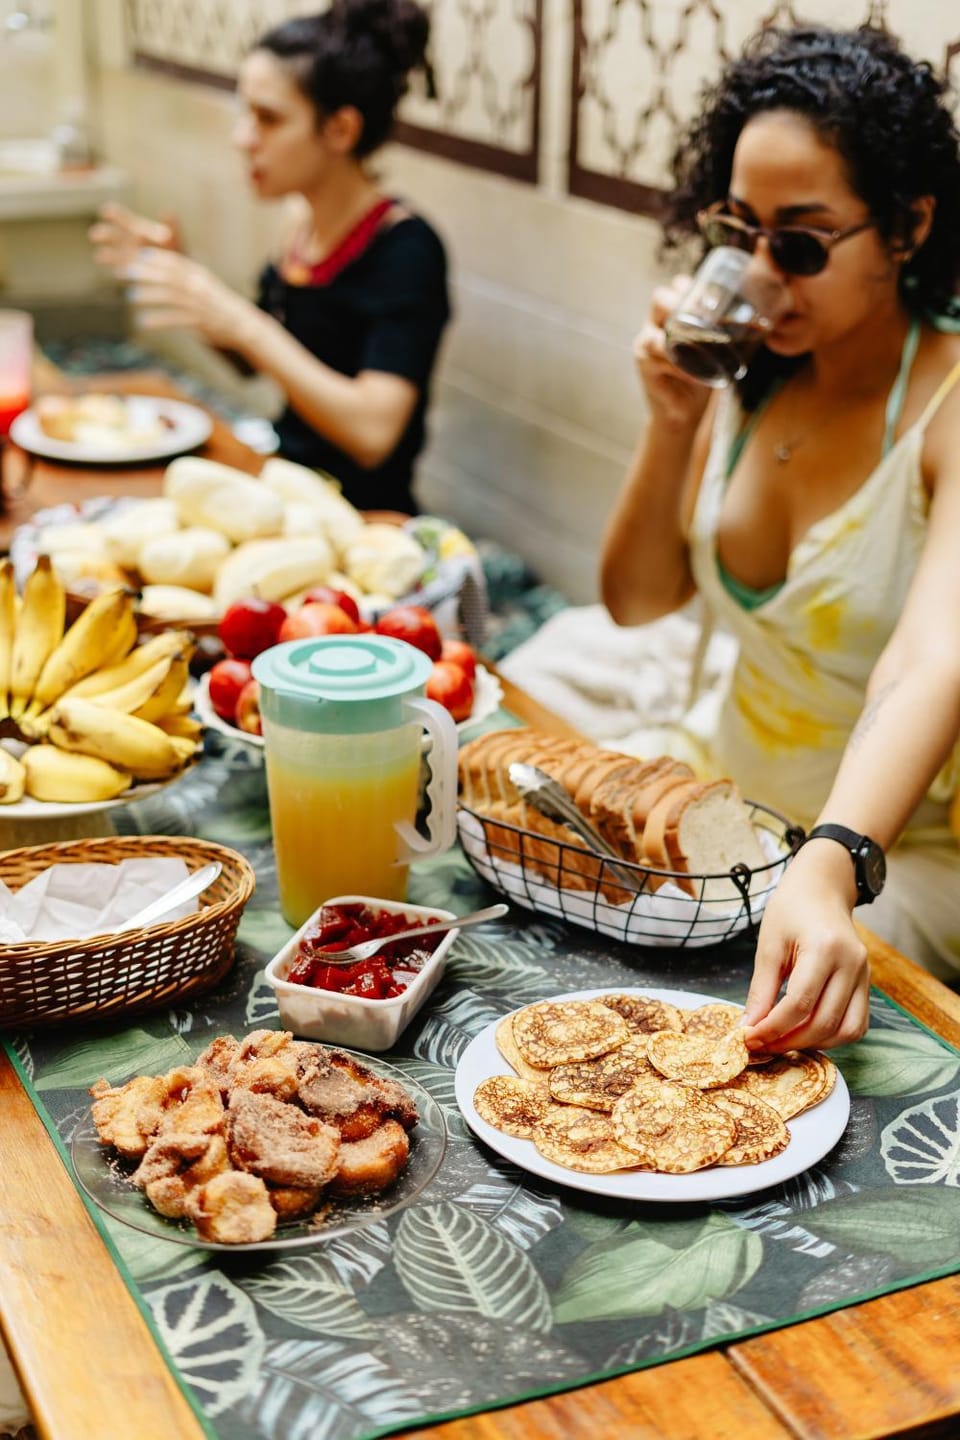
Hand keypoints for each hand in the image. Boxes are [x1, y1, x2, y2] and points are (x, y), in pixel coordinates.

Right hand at [89, 203, 180, 274]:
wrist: (180, 275)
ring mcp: (128, 259)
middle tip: (94, 234)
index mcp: (138, 230)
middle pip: (113, 236)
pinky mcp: (130, 275)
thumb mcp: (176, 239)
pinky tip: (118, 272)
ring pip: (114, 255)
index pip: (123, 219)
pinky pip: (124, 272)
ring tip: (100, 256)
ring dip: (108, 255)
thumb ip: (173, 227)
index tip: (105, 211)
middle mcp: (129, 243)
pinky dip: (123, 271)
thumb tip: (168, 212)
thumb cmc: (177, 253)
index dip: (115, 215)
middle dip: (104, 234)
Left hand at [125, 249, 254, 349]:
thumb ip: (185, 276)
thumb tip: (164, 270)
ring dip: (149, 295)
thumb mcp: (203, 284)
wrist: (241, 324)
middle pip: (168, 276)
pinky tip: (142, 321)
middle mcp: (198, 286)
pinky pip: (174, 319)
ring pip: (169, 296)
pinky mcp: (199, 322)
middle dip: (145, 273)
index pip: (174, 262)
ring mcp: (199, 304)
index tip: (137, 255)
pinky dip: (158, 319)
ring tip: (130, 295)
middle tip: (123, 272)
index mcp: (198, 274)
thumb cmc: (218, 304)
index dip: (155, 257)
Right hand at [633, 277, 711, 432]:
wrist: (684, 412)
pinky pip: (660, 363)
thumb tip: (764, 326)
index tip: (710, 295)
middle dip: (679, 303)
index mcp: (670, 316)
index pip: (675, 288)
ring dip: (681, 342)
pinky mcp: (645, 369)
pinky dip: (680, 369)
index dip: (688, 285)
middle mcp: (653, 326)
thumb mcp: (714, 351)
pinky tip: (695, 376)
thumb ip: (726, 336)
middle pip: (658, 300)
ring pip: (656, 335)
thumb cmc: (701, 376)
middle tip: (704, 317)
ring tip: (703, 350)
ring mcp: (646, 347)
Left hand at [741, 844, 870, 1052]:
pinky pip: (857, 1024)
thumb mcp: (768, 944)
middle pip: (824, 1022)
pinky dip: (832, 1037)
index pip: (799, 1003)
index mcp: (825, 948)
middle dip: (789, 1041)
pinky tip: (806, 1034)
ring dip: (813, 1044)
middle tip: (761, 1045)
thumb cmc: (791, 910)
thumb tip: (749, 1028)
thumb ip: (761, 990)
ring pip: (846, 1031)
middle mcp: (852, 963)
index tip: (749, 1039)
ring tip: (782, 1041)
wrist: (821, 889)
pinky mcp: (867, 983)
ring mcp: (864, 975)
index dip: (772, 1028)